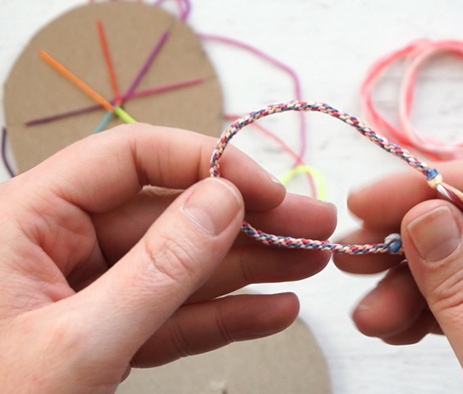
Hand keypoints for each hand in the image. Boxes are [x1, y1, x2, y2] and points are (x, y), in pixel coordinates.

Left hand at [0, 124, 335, 392]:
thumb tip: (223, 202)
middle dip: (248, 222)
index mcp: (30, 219)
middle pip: (172, 214)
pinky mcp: (111, 335)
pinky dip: (227, 315)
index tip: (265, 190)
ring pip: (184, 266)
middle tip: (311, 224)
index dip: (206, 164)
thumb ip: (157, 270)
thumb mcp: (78, 342)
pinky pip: (177, 315)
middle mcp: (62, 245)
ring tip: (308, 264)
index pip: (131, 158)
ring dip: (250, 267)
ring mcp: (92, 293)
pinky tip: (274, 310)